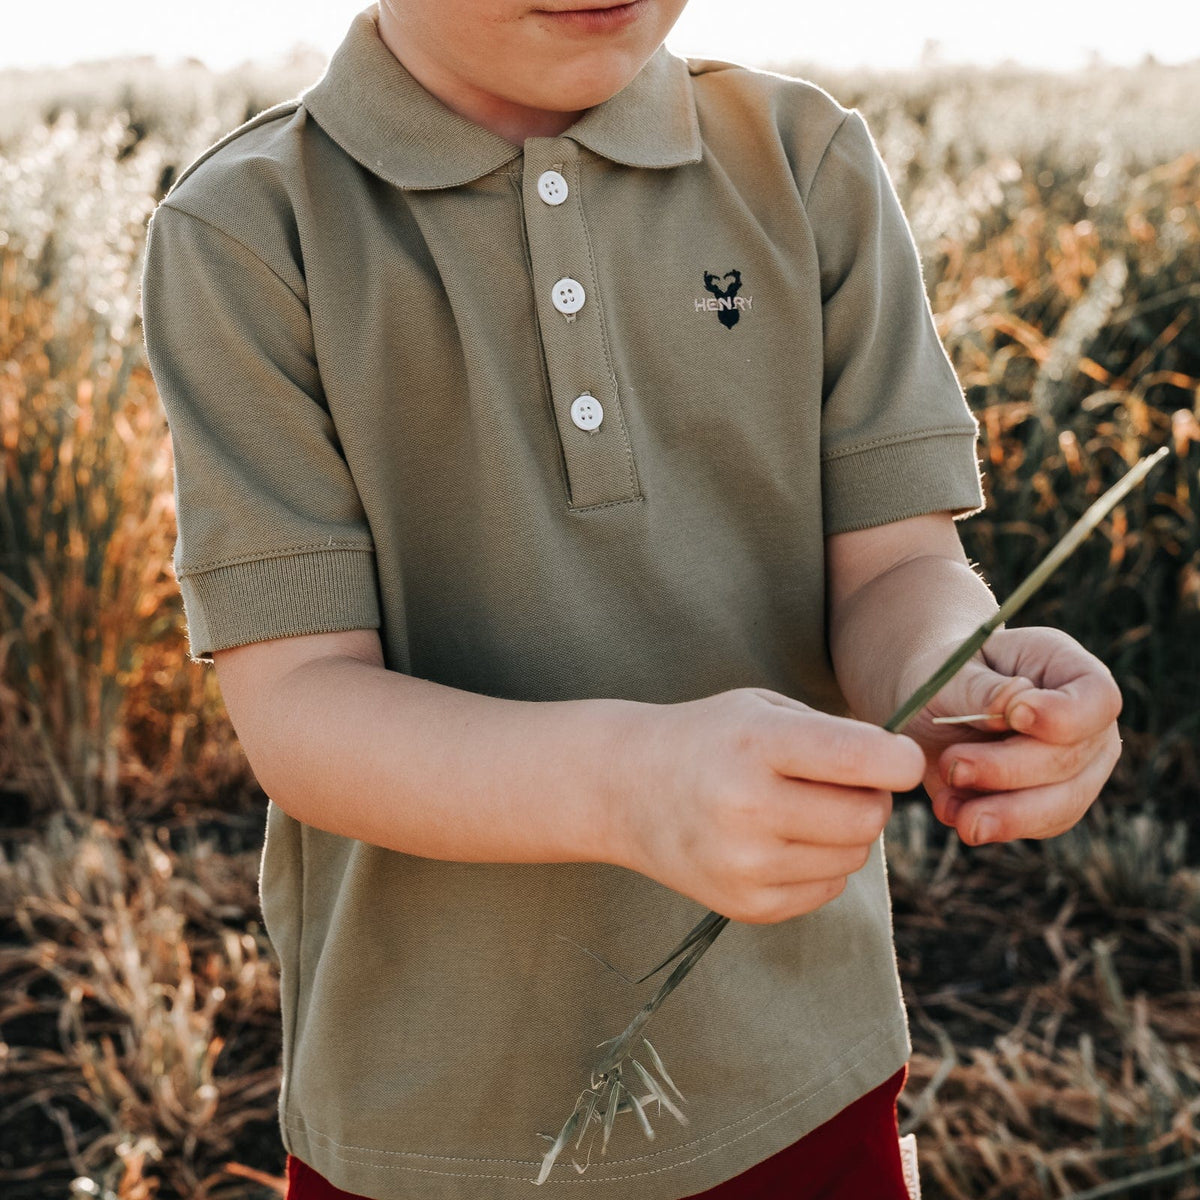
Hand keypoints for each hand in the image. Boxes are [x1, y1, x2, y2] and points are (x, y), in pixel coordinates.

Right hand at [611, 687, 925, 923]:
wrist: (624, 788)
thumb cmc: (709, 738)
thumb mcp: (761, 708)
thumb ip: (834, 732)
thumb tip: (906, 773)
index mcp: (757, 743)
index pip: (864, 758)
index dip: (901, 760)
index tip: (899, 758)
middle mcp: (749, 806)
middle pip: (869, 816)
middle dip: (872, 796)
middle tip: (842, 782)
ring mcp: (746, 864)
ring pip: (854, 856)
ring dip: (846, 832)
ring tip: (804, 809)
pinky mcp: (746, 905)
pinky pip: (828, 888)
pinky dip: (821, 863)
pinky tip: (782, 840)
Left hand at [901, 627, 1122, 845]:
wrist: (934, 707)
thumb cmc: (947, 676)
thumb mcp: (952, 670)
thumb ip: (980, 688)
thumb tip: (1011, 705)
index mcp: (1069, 670)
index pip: (1098, 698)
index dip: (1064, 715)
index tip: (1015, 716)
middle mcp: (1087, 724)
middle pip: (1072, 759)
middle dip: (1008, 770)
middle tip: (953, 766)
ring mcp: (1079, 768)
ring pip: (1061, 805)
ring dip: (1006, 813)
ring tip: (954, 811)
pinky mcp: (1053, 804)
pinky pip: (1036, 826)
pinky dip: (995, 825)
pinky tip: (953, 811)